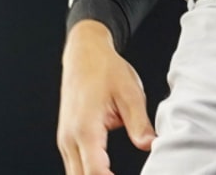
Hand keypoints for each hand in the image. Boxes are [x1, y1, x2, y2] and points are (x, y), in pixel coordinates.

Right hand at [57, 20, 155, 174]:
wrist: (84, 53)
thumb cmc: (105, 69)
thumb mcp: (130, 93)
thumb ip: (140, 124)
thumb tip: (150, 145)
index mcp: (86, 128)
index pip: (95, 172)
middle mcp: (70, 138)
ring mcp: (65, 140)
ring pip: (74, 174)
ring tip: (116, 174)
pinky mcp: (67, 139)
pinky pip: (74, 165)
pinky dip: (88, 173)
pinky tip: (106, 173)